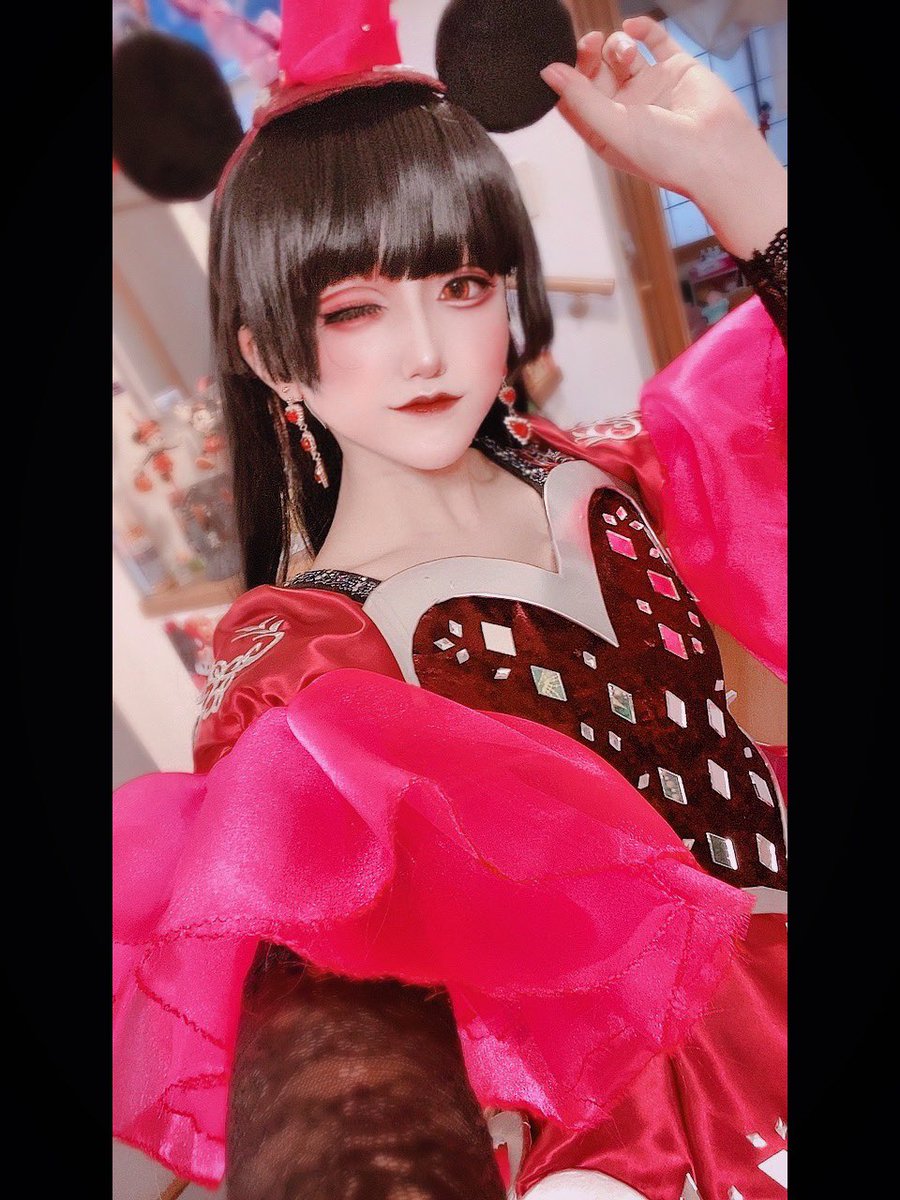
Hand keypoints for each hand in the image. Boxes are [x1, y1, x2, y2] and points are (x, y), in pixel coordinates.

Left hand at [540, 16, 786, 257]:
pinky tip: (634, 25)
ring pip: (622, 54)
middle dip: (590, 55)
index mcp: (606, 132)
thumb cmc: (666, 155)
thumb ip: (580, 99)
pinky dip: (642, 28)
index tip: (563, 62)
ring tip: (629, 54)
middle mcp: (626, 110)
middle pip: (595, 72)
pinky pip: (655, 40)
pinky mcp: (676, 69)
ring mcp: (651, 88)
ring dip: (618, 46)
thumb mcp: (612, 128)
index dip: (567, 78)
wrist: (718, 153)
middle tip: (593, 43)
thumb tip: (548, 72)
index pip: (575, 99)